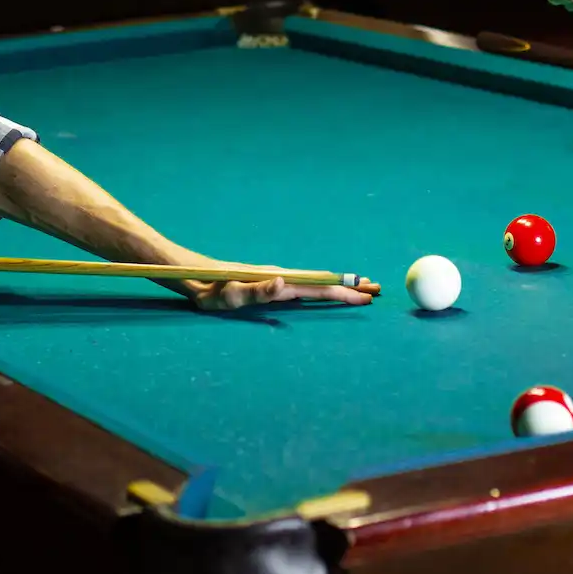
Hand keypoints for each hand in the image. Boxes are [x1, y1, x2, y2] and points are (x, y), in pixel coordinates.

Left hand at [164, 252, 375, 310]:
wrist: (196, 277)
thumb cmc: (211, 290)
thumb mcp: (231, 295)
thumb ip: (257, 290)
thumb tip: (285, 282)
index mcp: (277, 280)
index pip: (316, 288)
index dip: (341, 293)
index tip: (364, 296)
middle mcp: (281, 277)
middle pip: (321, 283)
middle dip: (349, 288)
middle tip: (376, 291)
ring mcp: (276, 279)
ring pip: (315, 284)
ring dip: (339, 287)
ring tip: (361, 290)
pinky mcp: (270, 283)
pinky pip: (303, 287)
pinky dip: (322, 289)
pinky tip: (327, 292)